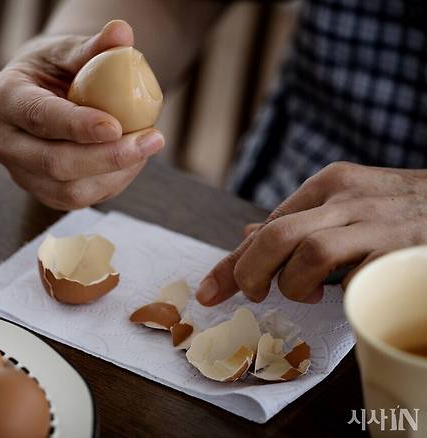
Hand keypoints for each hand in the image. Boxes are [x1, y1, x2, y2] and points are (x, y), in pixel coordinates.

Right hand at [0, 20, 164, 209]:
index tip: (116, 126)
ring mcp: (19, 173)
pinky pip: (77, 200)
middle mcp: (2, 142)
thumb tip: (122, 33)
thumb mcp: (68, 51)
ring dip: (116, 174)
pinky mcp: (39, 191)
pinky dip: (112, 184)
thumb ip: (93, 47)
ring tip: (147, 147)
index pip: (38, 117)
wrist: (43, 95)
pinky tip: (133, 161)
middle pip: (53, 162)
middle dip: (107, 157)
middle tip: (151, 140)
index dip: (77, 125)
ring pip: (68, 190)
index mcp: (1, 98)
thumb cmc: (55, 68)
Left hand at [197, 162, 426, 304]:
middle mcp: (348, 197)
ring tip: (308, 293)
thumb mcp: (347, 206)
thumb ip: (299, 222)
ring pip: (309, 253)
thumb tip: (247, 235)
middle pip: (277, 236)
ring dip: (295, 286)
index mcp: (329, 184)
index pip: (267, 226)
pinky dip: (340, 292)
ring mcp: (377, 223)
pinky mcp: (403, 251)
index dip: (232, 263)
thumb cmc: (401, 212)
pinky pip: (357, 277)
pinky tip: (344, 293)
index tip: (209, 292)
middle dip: (251, 274)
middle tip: (254, 295)